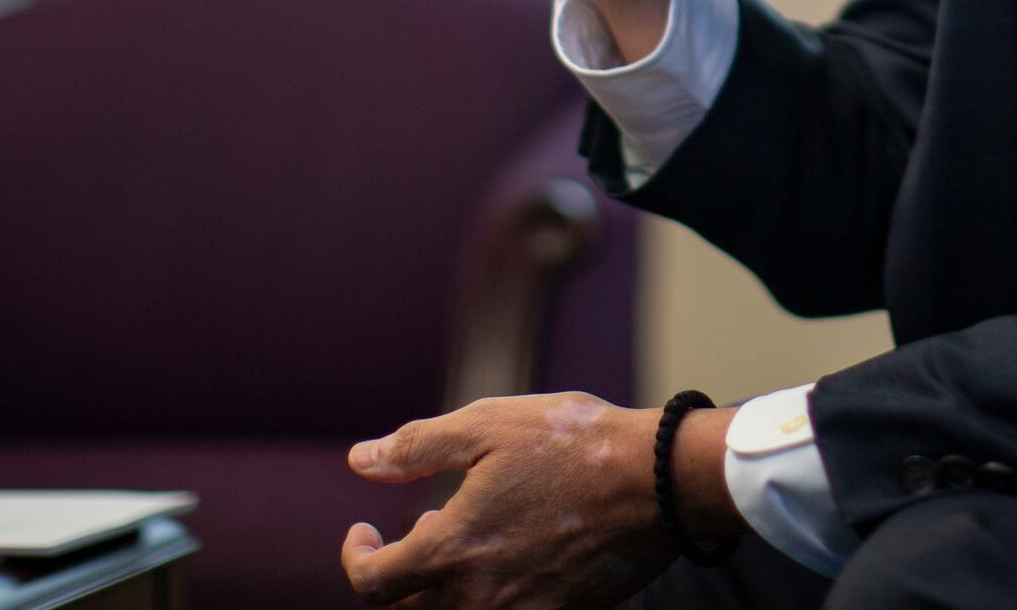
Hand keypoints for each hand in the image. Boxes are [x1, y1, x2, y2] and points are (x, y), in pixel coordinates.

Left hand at [342, 393, 738, 608]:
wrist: (660, 481)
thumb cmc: (573, 443)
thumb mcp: (486, 424)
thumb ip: (416, 447)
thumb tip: (360, 460)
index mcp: (450, 551)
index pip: (372, 583)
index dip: (356, 558)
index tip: (365, 530)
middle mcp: (479, 599)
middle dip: (402, 573)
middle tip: (426, 526)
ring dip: (446, 587)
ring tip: (472, 538)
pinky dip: (495, 595)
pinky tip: (516, 552)